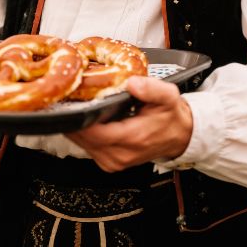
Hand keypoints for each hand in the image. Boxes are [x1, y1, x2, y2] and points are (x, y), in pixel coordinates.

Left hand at [66, 76, 193, 171]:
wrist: (179, 136)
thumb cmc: (170, 116)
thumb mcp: (168, 96)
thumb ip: (152, 88)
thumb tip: (132, 83)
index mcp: (133, 138)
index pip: (95, 132)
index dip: (80, 116)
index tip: (71, 99)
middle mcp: (120, 155)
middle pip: (83, 138)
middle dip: (74, 118)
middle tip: (67, 98)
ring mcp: (114, 161)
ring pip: (82, 144)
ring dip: (76, 125)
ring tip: (73, 105)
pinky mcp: (109, 162)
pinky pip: (87, 148)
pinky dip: (83, 133)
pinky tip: (84, 118)